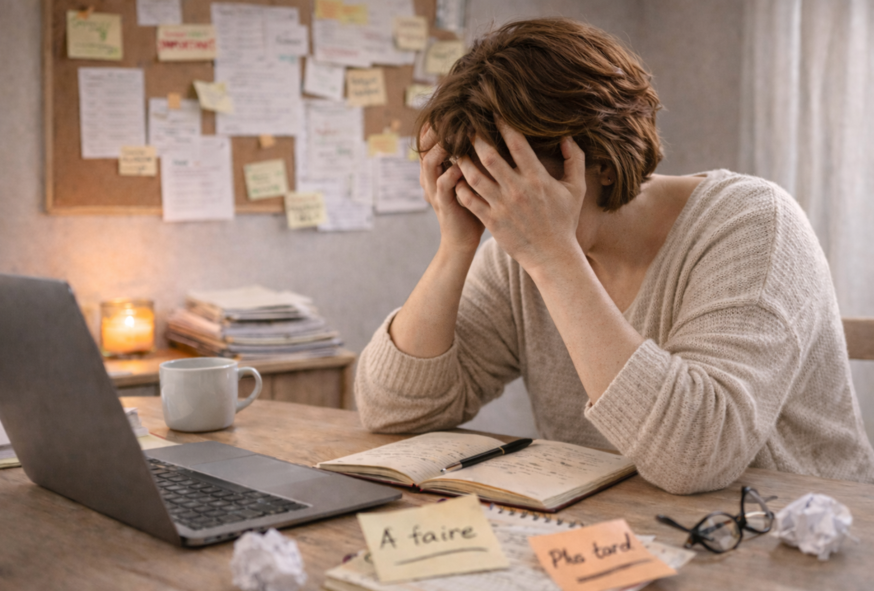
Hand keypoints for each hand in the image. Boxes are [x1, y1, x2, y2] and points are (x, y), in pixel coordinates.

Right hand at [419, 125, 484, 254]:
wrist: (463, 241)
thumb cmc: (474, 207)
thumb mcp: (473, 179)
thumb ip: (477, 159)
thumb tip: (495, 134)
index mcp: (438, 170)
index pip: (431, 141)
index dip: (437, 125)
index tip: (453, 108)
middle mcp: (432, 178)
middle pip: (425, 147)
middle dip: (435, 131)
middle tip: (451, 115)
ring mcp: (435, 191)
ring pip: (429, 164)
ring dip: (441, 149)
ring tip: (454, 135)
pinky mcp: (444, 205)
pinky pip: (443, 186)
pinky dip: (450, 174)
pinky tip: (462, 165)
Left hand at [455, 118, 586, 272]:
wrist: (553, 256)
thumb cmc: (564, 221)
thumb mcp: (576, 189)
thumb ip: (575, 160)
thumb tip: (566, 137)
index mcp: (537, 178)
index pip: (517, 144)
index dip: (503, 125)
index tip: (493, 112)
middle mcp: (517, 190)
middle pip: (489, 156)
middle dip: (476, 138)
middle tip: (466, 126)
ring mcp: (502, 206)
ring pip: (474, 176)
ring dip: (462, 161)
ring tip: (455, 150)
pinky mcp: (491, 221)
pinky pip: (469, 199)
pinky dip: (459, 187)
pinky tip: (455, 178)